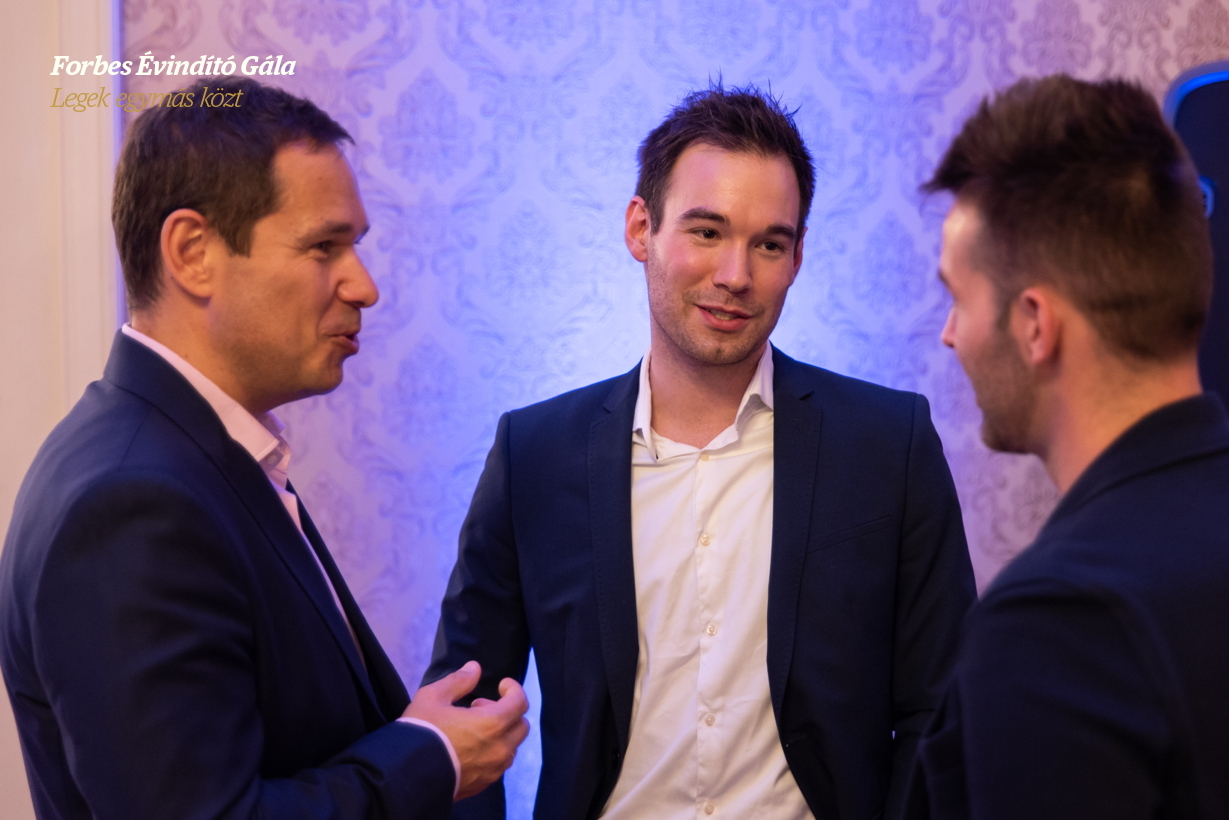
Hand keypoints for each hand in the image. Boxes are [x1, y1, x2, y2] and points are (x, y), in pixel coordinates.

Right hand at [404, 661, 529, 799]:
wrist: (405, 775)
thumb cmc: (421, 731)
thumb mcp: (433, 697)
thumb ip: (459, 681)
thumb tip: (474, 668)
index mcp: (492, 724)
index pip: (520, 702)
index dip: (513, 689)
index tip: (501, 684)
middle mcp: (499, 748)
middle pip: (521, 726)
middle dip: (507, 712)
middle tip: (479, 707)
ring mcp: (493, 770)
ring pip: (511, 747)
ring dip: (501, 734)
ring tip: (472, 729)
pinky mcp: (482, 785)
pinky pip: (499, 765)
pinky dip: (493, 752)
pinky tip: (470, 749)